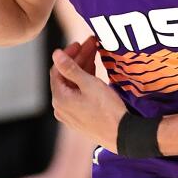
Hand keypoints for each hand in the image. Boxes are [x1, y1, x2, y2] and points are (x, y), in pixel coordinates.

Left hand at [49, 36, 124, 150]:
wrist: (123, 135)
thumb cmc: (107, 109)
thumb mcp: (89, 84)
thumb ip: (71, 68)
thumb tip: (55, 54)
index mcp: (59, 99)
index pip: (57, 70)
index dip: (67, 54)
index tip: (79, 43)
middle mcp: (61, 108)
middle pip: (66, 78)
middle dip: (79, 59)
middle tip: (91, 44)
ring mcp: (71, 114)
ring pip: (74, 86)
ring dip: (84, 69)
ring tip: (95, 53)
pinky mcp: (82, 118)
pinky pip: (80, 95)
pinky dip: (86, 82)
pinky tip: (95, 71)